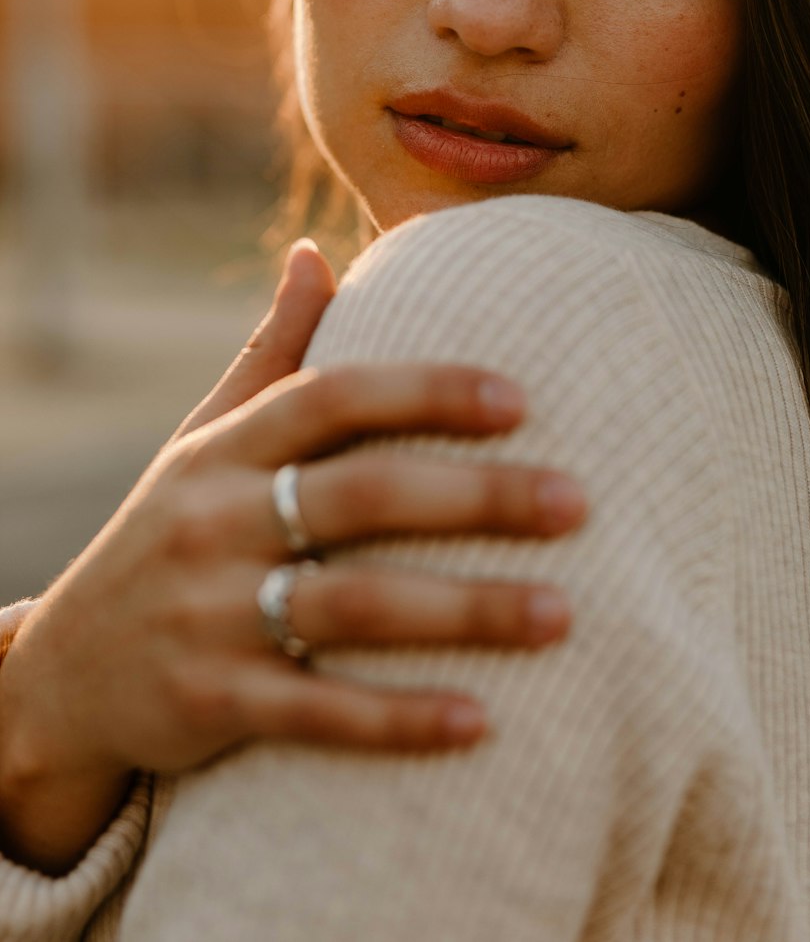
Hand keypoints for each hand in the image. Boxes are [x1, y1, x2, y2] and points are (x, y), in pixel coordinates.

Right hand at [0, 242, 586, 872]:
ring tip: (562, 614)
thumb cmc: (171, 532)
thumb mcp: (203, 439)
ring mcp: (211, 614)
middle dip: (476, 497)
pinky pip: (319, 710)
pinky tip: (481, 723)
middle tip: (578, 501)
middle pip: (361, 495)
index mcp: (224, 449)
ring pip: (353, 605)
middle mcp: (216, 522)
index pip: (333, 397)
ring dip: (465, 611)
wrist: (66, 672)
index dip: (427, 391)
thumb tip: (315, 251)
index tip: (522, 399)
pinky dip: (400, 720)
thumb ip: (270, 353)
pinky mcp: (214, 703)